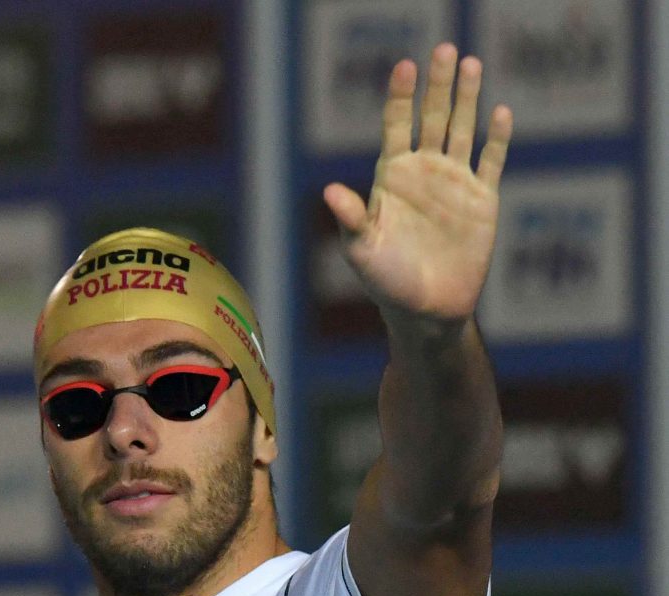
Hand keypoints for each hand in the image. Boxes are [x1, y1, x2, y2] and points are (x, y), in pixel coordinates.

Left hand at [323, 43, 512, 324]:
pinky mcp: (482, 202)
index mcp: (392, 177)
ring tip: (471, 63)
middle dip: (438, 84)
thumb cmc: (386, 282)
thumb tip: (329, 190)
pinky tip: (500, 113)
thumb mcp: (362, 250)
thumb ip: (352, 218)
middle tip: (446, 49)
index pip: (397, 125)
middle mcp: (423, 172)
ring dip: (467, 98)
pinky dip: (497, 139)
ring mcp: (454, 183)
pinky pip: (491, 162)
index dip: (401, 96)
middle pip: (432, 117)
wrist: (425, 311)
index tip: (405, 65)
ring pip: (462, 130)